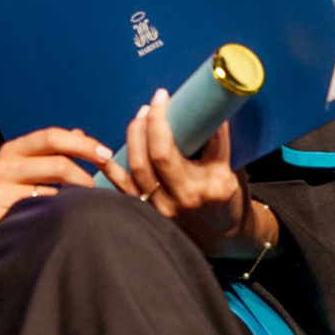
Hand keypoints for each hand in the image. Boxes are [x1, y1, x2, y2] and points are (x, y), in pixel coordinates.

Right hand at [0, 127, 113, 247]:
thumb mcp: (17, 165)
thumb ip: (47, 151)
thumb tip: (80, 135)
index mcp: (12, 149)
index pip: (52, 137)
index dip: (83, 144)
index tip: (106, 154)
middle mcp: (4, 166)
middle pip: (58, 165)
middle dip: (86, 178)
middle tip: (98, 192)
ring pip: (51, 195)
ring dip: (73, 204)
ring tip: (82, 211)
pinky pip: (35, 218)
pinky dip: (53, 221)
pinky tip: (59, 226)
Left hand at [101, 89, 275, 258]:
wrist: (219, 237)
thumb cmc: (225, 199)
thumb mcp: (231, 171)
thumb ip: (216, 142)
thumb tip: (205, 104)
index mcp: (213, 184)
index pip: (196, 143)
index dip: (176, 117)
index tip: (166, 96)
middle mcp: (187, 197)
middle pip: (160, 154)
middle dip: (152, 122)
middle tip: (155, 103)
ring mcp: (164, 208)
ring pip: (139, 167)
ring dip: (136, 135)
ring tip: (142, 116)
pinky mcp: (148, 213)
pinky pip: (122, 188)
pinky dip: (109, 168)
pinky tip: (103, 151)